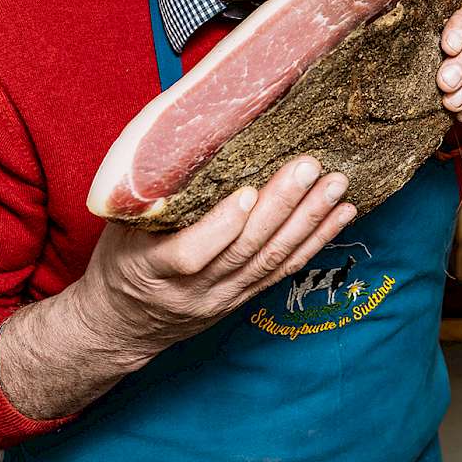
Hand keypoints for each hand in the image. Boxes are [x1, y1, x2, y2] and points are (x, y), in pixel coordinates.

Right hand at [0, 157, 355, 420]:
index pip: (190, 254)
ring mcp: (224, 297)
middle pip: (245, 249)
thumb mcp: (119, 228)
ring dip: (309, 220)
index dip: (220, 227)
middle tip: (308, 168)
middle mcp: (195, 289)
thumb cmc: (120, 261)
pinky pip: (285, 269)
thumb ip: (149, 196)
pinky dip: (316, 241)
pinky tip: (341, 215)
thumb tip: (180, 137)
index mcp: (152, 268)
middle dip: (281, 206)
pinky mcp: (245, 298)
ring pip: (272, 259)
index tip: (244, 192)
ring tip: (336, 187)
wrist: (122, 324)